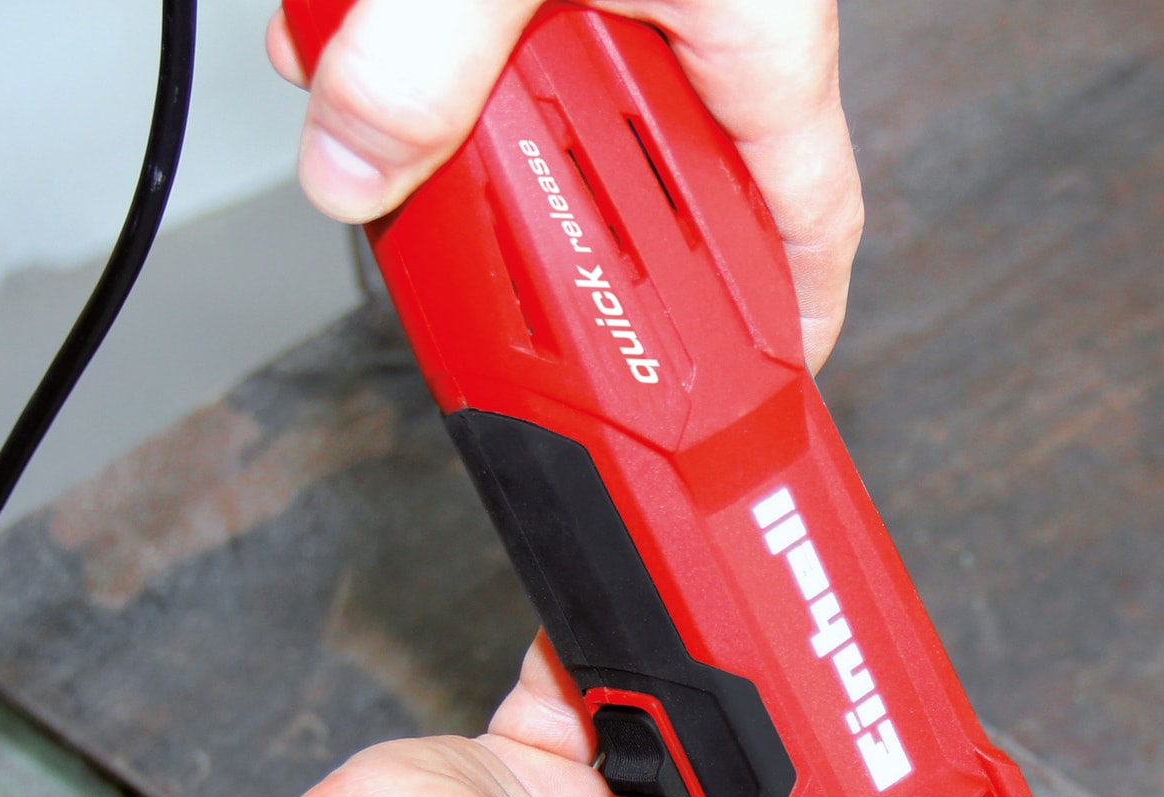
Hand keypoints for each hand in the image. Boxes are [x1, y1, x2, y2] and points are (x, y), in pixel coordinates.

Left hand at [267, 0, 862, 371]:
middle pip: (661, 178)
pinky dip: (433, 27)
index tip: (758, 392)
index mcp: (756, 32)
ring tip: (385, 104)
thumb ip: (414, 62)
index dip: (791, 321)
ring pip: (564, 96)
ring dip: (465, 112)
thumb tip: (357, 168)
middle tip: (496, 250)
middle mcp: (716, 14)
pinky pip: (509, 20)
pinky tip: (362, 16)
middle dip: (561, 217)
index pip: (807, 220)